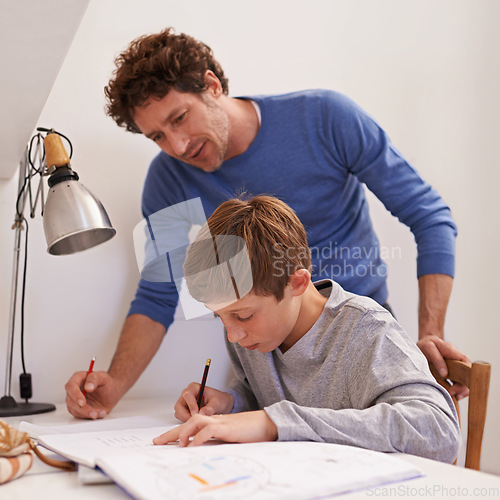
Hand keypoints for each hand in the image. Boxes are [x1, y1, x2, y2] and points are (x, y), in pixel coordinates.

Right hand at [64, 370, 120, 418]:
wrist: (112, 392)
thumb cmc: (106, 383)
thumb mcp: (104, 377)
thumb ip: (95, 379)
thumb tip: (87, 387)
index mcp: (78, 378)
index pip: (71, 386)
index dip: (75, 395)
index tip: (82, 403)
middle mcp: (74, 389)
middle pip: (70, 401)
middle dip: (82, 409)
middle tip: (93, 412)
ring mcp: (74, 400)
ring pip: (74, 410)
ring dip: (87, 414)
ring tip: (101, 412)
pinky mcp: (78, 409)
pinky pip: (80, 415)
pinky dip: (90, 416)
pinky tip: (100, 413)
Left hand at [153, 410, 277, 446]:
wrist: (266, 424)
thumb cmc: (250, 432)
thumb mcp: (230, 438)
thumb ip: (216, 441)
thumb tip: (201, 452)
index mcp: (213, 423)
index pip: (190, 426)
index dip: (176, 433)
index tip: (162, 441)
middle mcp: (214, 420)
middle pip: (188, 422)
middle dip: (171, 433)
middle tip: (157, 442)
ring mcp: (220, 422)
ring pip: (196, 421)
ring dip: (184, 432)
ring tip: (177, 445)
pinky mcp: (227, 427)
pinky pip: (209, 430)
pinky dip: (200, 437)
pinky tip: (193, 446)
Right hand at [174, 383, 233, 421]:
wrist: (221, 405)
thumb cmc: (219, 400)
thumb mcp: (217, 403)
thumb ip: (210, 408)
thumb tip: (202, 413)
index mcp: (194, 388)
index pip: (187, 394)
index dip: (191, 404)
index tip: (197, 412)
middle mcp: (187, 395)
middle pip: (179, 405)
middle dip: (186, 415)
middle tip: (195, 420)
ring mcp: (185, 404)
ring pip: (179, 413)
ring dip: (186, 419)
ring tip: (198, 422)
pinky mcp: (185, 412)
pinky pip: (181, 418)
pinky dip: (187, 422)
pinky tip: (197, 423)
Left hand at [417, 335, 470, 398]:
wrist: (423, 344)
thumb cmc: (426, 344)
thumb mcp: (428, 347)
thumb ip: (437, 359)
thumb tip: (445, 374)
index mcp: (455, 354)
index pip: (468, 366)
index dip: (468, 377)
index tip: (459, 387)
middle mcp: (458, 363)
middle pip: (467, 377)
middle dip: (463, 388)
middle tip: (453, 393)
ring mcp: (455, 369)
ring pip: (462, 383)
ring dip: (458, 391)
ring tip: (451, 396)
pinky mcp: (450, 375)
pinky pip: (454, 385)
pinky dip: (452, 391)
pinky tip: (447, 395)